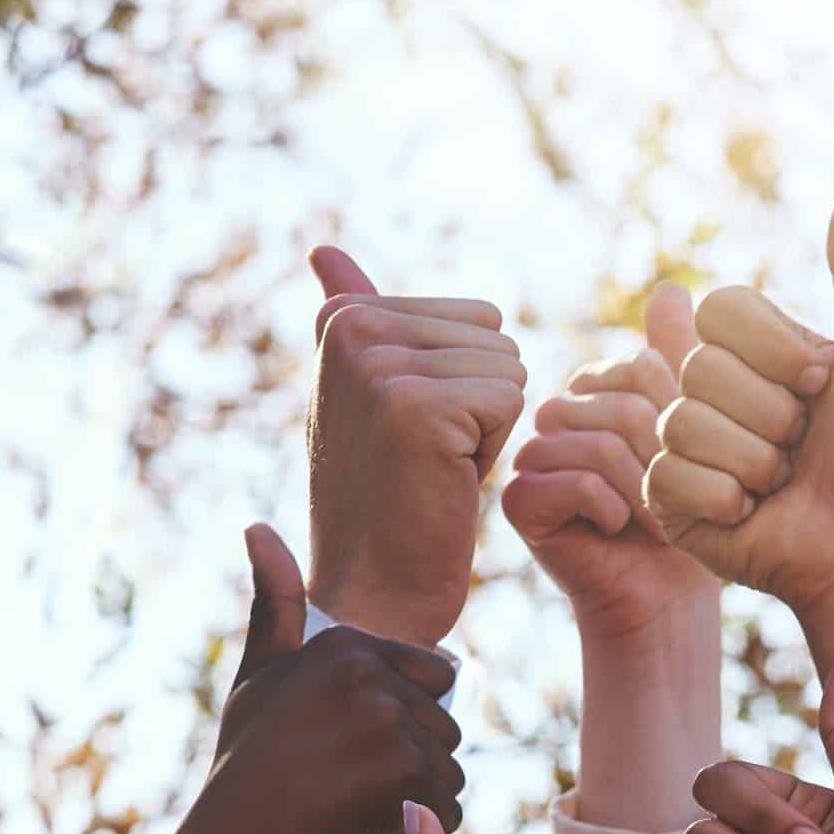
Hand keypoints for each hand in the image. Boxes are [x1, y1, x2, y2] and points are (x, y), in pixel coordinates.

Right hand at [133, 525, 462, 833]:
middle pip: (443, 727)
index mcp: (347, 645)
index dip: (400, 720)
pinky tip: (364, 831)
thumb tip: (258, 526)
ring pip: (449, 770)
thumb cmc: (247, 765)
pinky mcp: (408, 776)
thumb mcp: (258, 676)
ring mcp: (393, 725)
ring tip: (353, 807)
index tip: (349, 746)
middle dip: (408, 762)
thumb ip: (276, 603)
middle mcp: (373, 676)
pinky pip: (447, 809)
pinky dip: (416, 830)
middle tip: (345, 783)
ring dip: (414, 798)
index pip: (435, 678)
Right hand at [305, 246, 526, 645]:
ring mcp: (380, 366)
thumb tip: (323, 249)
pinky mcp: (418, 406)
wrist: (374, 584)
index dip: (460, 380)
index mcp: (342, 317)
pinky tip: (444, 477)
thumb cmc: (382, 492)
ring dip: (487, 425)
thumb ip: (353, 316)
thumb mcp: (360, 392)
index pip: (472, 317)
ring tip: (432, 464)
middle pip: (495, 338)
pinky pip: (510, 401)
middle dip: (479, 400)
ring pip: (507, 369)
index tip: (410, 427)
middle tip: (426, 453)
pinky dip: (492, 447)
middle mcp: (351, 329)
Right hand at [502, 284, 714, 641]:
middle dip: (666, 460)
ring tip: (655, 519)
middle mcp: (557, 413)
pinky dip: (608, 508)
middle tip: (679, 499)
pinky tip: (616, 529)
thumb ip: (685, 359)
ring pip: (599, 442)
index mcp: (596, 387)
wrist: (668, 595)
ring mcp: (532, 454)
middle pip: (623, 404)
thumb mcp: (700, 429)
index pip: (642, 367)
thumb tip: (669, 289)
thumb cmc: (692, 514)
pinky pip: (571, 479)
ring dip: (642, 490)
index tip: (697, 461)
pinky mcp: (518, 499)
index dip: (681, 417)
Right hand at [643, 189, 833, 612]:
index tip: (820, 385)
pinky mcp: (668, 501)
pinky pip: (668, 473)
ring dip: (750, 461)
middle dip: (767, 413)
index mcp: (755, 354)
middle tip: (802, 447)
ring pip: (682, 421)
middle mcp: (714, 394)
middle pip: (699, 366)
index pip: (719, 309)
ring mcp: (687, 448)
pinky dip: (722, 498)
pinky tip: (750, 516)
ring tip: (780, 485)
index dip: (774, 349)